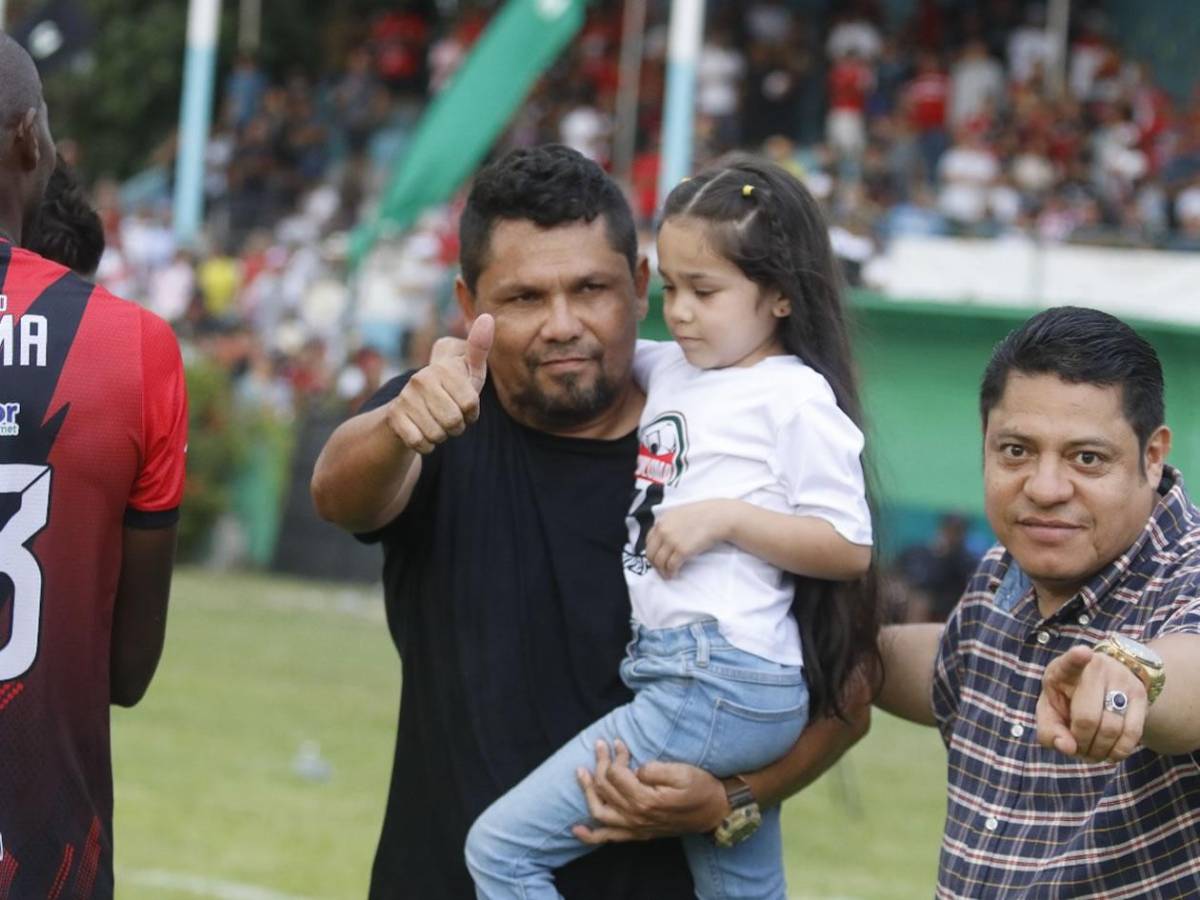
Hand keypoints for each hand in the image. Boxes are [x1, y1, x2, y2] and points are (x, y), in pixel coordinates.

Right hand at [385, 315, 492, 453]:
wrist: (410, 407)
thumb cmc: (450, 388)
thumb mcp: (469, 370)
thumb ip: (479, 348)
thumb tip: (488, 317)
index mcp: (442, 368)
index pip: (470, 404)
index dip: (472, 412)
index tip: (464, 405)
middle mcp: (420, 379)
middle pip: (454, 422)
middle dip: (457, 426)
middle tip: (449, 416)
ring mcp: (405, 398)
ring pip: (438, 435)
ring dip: (442, 436)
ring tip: (436, 422)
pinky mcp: (394, 417)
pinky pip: (421, 443)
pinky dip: (426, 446)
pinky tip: (422, 433)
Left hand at [571, 739, 727, 843]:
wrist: (715, 812)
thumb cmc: (700, 788)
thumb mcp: (681, 771)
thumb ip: (654, 769)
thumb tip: (635, 769)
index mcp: (644, 800)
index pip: (616, 774)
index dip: (615, 755)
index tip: (618, 742)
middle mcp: (635, 817)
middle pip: (604, 788)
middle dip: (600, 763)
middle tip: (601, 745)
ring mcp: (635, 828)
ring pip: (599, 811)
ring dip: (587, 791)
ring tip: (581, 772)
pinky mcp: (637, 834)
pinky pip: (607, 838)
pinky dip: (590, 835)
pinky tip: (576, 829)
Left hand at [645, 500, 736, 578]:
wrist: (719, 517)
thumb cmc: (704, 515)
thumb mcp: (680, 514)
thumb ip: (669, 524)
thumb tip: (664, 539)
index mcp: (662, 521)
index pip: (648, 541)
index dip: (652, 552)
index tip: (657, 559)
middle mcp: (663, 530)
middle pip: (651, 553)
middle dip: (655, 565)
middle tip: (661, 570)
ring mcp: (671, 540)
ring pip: (659, 562)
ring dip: (663, 571)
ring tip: (668, 575)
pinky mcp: (682, 550)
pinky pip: (671, 566)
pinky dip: (671, 573)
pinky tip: (674, 574)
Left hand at [1036, 644, 1148, 763]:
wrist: (1102, 685)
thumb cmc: (1068, 700)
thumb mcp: (1050, 711)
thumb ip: (1049, 731)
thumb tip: (1067, 748)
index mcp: (1064, 668)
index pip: (1070, 662)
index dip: (1076, 658)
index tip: (1083, 652)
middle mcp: (1095, 669)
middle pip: (1088, 718)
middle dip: (1081, 743)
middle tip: (1078, 750)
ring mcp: (1121, 679)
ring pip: (1112, 728)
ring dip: (1100, 751)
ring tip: (1091, 753)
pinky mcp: (1140, 694)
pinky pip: (1133, 733)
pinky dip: (1119, 751)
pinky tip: (1110, 753)